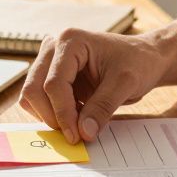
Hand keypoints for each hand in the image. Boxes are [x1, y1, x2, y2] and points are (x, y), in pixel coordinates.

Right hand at [19, 29, 167, 143]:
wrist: (145, 59)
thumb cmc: (138, 62)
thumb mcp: (125, 84)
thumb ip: (103, 107)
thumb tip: (83, 133)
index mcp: (70, 41)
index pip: (54, 83)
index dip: (63, 113)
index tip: (77, 136)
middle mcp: (54, 48)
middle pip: (34, 89)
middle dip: (52, 116)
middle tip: (75, 135)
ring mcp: (50, 61)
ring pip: (31, 96)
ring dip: (50, 116)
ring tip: (77, 124)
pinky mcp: (52, 76)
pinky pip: (39, 100)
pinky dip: (52, 114)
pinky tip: (76, 115)